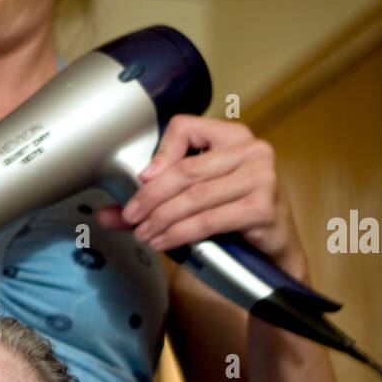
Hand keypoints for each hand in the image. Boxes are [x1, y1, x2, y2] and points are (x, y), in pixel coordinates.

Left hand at [95, 115, 305, 274]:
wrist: (273, 253)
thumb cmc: (235, 219)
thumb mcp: (196, 200)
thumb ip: (154, 201)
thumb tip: (107, 214)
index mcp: (232, 137)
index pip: (186, 127)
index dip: (159, 153)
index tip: (142, 179)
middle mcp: (251, 150)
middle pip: (186, 170)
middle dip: (150, 197)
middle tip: (131, 216)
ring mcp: (261, 177)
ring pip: (195, 197)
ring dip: (162, 218)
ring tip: (144, 233)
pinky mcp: (263, 207)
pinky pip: (210, 220)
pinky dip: (181, 233)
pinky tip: (164, 241)